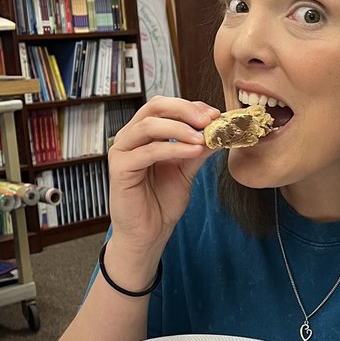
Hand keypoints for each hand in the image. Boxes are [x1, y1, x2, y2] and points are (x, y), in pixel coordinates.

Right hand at [106, 96, 218, 256]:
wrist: (149, 233)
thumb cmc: (161, 202)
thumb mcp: (186, 170)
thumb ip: (198, 149)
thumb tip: (219, 129)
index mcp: (145, 134)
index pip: (166, 107)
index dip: (191, 107)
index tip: (216, 115)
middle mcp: (130, 138)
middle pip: (154, 107)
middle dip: (185, 110)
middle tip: (209, 119)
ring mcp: (122, 151)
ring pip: (149, 125)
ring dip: (180, 128)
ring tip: (202, 137)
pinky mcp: (120, 168)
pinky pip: (148, 151)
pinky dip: (173, 148)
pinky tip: (193, 151)